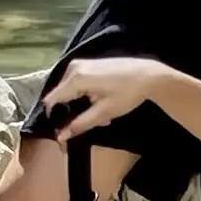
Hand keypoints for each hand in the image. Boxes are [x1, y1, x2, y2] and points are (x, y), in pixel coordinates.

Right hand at [37, 57, 163, 137]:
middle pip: (59, 96)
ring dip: (78, 105)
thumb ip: (80, 124)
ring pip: (68, 91)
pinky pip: (76, 83)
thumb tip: (61, 137)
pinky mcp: (87, 64)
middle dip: (70, 112)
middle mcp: (73, 68)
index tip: (62, 134)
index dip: (54, 119)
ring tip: (99, 114)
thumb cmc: (127, 94)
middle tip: (89, 124)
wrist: (149, 75)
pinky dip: (83, 95)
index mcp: (75, 78)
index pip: (52, 101)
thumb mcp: (104, 113)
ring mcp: (80, 64)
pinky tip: (99, 102)